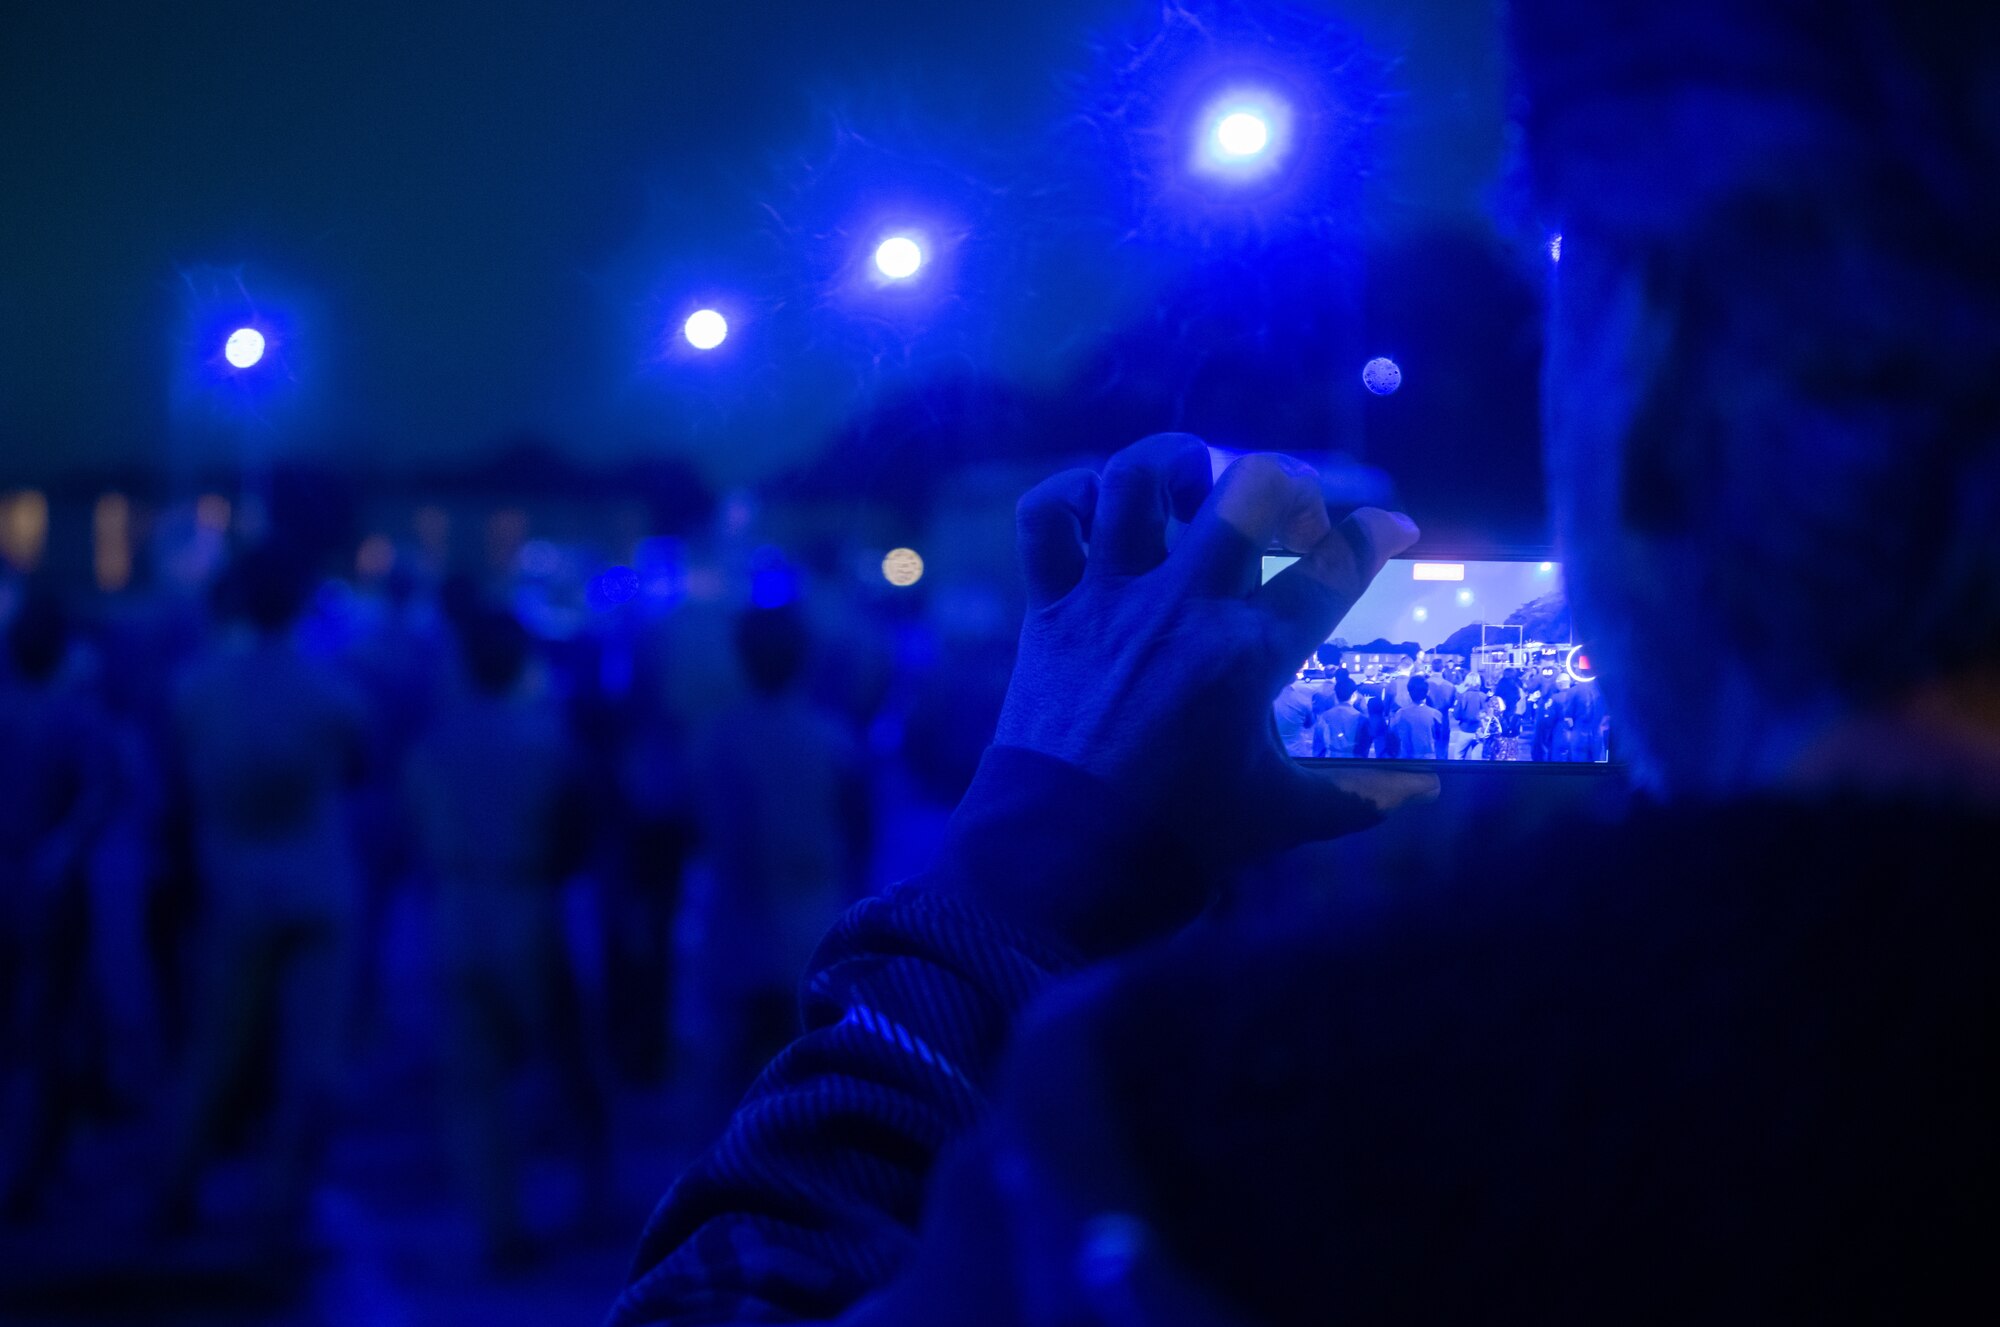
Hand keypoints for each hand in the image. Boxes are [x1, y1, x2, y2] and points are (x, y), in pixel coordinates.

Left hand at [996, 433, 1437, 873]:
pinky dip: (1068, 498)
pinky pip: (1045, 520)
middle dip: (1287, 484)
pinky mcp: (1049, 610)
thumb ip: (1359, 796)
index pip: (1335, 567)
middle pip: (1250, 491)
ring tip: (1193, 483)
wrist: (1064, 860)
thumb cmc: (1181, 839)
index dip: (1375, 534)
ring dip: (1173, 463)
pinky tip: (1098, 512)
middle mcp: (1183, 607)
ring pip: (1136, 480)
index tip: (1388, 527)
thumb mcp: (1281, 816)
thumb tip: (1425, 791)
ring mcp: (1110, 601)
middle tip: (1288, 517)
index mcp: (1250, 654)